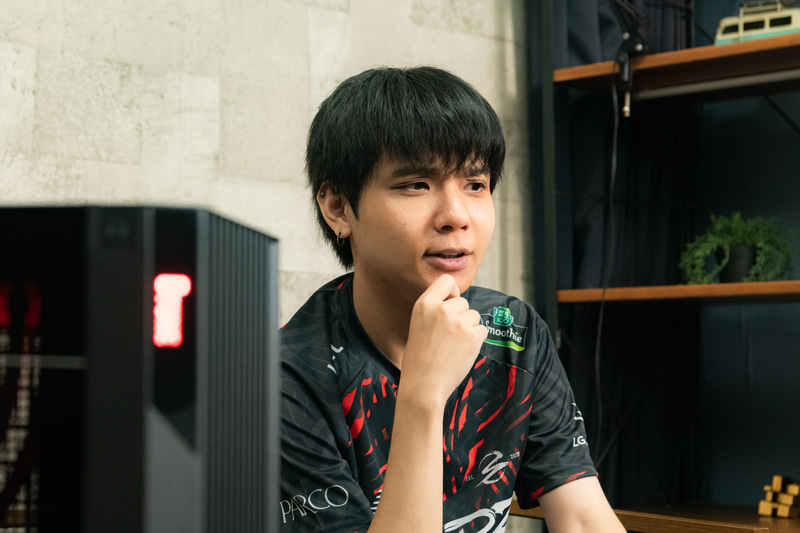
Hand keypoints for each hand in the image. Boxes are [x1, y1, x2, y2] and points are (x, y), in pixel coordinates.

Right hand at [399, 275, 487, 405]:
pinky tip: (462, 351)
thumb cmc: (419, 358)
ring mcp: (459, 322)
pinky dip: (476, 340)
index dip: (452, 292)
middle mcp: (443, 309)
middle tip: (448, 335)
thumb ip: (435, 309)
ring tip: (453, 345)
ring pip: (474, 316)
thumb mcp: (418, 324)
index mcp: (424, 304)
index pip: (446, 280)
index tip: (450, 302)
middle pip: (463, 301)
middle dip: (460, 315)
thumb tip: (457, 300)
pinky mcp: (473, 335)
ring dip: (469, 328)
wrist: (424, 384)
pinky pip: (482, 329)